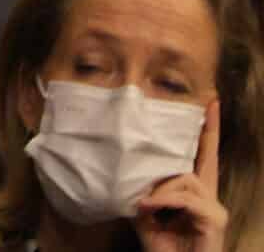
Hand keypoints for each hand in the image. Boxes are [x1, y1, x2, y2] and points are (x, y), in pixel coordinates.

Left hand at [137, 98, 224, 251]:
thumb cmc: (163, 247)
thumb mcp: (145, 215)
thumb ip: (142, 192)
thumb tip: (126, 172)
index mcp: (194, 193)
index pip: (204, 156)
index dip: (208, 130)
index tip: (210, 103)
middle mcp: (210, 197)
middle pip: (198, 162)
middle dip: (188, 151)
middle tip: (182, 143)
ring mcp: (215, 209)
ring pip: (186, 178)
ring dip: (160, 190)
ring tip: (144, 204)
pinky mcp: (215, 220)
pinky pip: (186, 198)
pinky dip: (164, 200)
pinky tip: (148, 207)